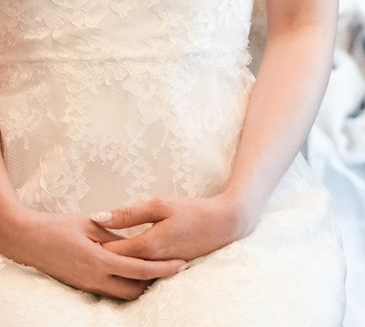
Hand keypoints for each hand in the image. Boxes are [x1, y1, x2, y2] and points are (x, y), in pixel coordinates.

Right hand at [0, 206, 186, 299]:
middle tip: (172, 268)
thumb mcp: (92, 224)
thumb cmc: (60, 228)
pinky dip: (123, 284)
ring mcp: (86, 285)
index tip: (180, 263)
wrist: (29, 241)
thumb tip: (139, 237)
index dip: (162, 269)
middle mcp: (94, 278)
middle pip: (133, 290)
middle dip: (153, 283)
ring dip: (139, 285)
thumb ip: (117, 233)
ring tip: (157, 269)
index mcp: (100, 261)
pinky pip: (108, 290)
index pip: (140, 270)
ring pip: (121, 293)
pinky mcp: (81, 285)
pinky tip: (132, 271)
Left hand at [94, 193, 252, 266]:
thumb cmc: (193, 210)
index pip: (108, 253)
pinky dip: (129, 265)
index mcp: (146, 246)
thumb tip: (98, 218)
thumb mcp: (161, 205)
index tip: (81, 236)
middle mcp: (149, 263)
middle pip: (114, 266)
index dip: (92, 245)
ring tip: (98, 251)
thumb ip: (128, 213)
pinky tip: (124, 256)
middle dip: (98, 256)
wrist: (224, 224)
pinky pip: (140, 271)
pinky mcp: (164, 271)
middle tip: (84, 245)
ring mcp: (157, 270)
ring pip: (126, 271)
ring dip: (113, 262)